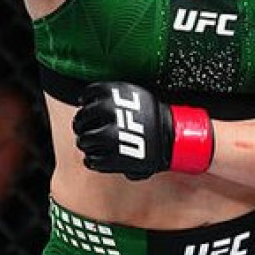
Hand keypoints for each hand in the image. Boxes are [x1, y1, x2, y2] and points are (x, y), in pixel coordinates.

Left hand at [72, 81, 213, 180]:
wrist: (174, 137)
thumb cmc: (154, 117)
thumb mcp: (136, 96)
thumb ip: (112, 98)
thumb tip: (85, 100)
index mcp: (115, 94)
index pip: (89, 94)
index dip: (85, 101)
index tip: (84, 104)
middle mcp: (111, 113)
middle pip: (83, 118)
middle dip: (80, 124)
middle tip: (83, 128)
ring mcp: (113, 136)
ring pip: (86, 139)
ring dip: (84, 142)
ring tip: (88, 143)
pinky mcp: (116, 156)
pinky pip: (94, 159)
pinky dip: (91, 160)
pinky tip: (94, 158)